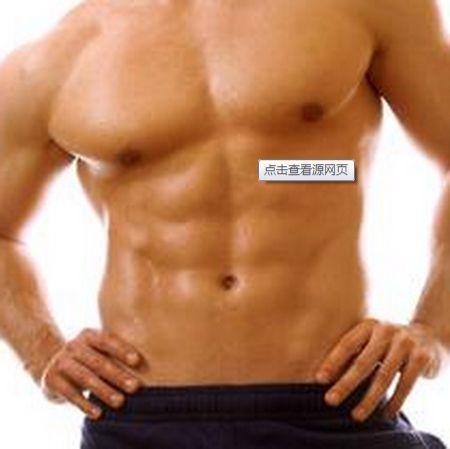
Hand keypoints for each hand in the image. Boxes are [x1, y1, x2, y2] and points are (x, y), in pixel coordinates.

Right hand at [40, 328, 143, 419]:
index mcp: (88, 335)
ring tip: (120, 402)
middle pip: (98, 362)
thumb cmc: (87, 357)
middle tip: (135, 387)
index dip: (122, 350)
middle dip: (118, 375)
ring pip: (85, 378)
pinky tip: (99, 413)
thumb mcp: (97, 349)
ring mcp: (60, 362)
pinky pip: (70, 394)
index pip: (107, 340)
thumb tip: (145, 364)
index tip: (137, 361)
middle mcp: (73, 346)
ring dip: (104, 391)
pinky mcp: (51, 380)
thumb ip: (115, 352)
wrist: (51, 366)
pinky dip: (85, 405)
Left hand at [315, 318, 444, 421]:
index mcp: (369, 325)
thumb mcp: (372, 338)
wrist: (428, 336)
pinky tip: (384, 415)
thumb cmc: (389, 342)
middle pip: (362, 363)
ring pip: (383, 377)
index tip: (319, 379)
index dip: (332, 361)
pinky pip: (405, 384)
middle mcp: (386, 330)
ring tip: (356, 416)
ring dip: (368, 400)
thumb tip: (323, 375)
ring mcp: (405, 343)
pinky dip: (394, 402)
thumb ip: (355, 350)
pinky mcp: (422, 357)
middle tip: (330, 400)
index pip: (347, 344)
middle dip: (345, 384)